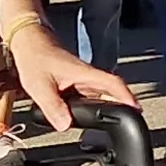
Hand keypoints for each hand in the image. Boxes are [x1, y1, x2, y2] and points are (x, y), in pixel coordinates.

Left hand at [4, 19, 138, 129]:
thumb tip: (65, 124)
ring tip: (114, 120)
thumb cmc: (35, 56)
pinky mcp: (75, 81)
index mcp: (84, 73)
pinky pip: (89, 95)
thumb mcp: (39, 84)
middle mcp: (87, 76)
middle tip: (130, 119)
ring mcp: (82, 78)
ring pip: (101, 93)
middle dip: (122, 105)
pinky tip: (89, 114)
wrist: (28, 40)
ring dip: (109, 104)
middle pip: (112, 91)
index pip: (113, 84)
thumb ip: (52, 106)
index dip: (127, 97)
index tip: (137, 109)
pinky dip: (93, 104)